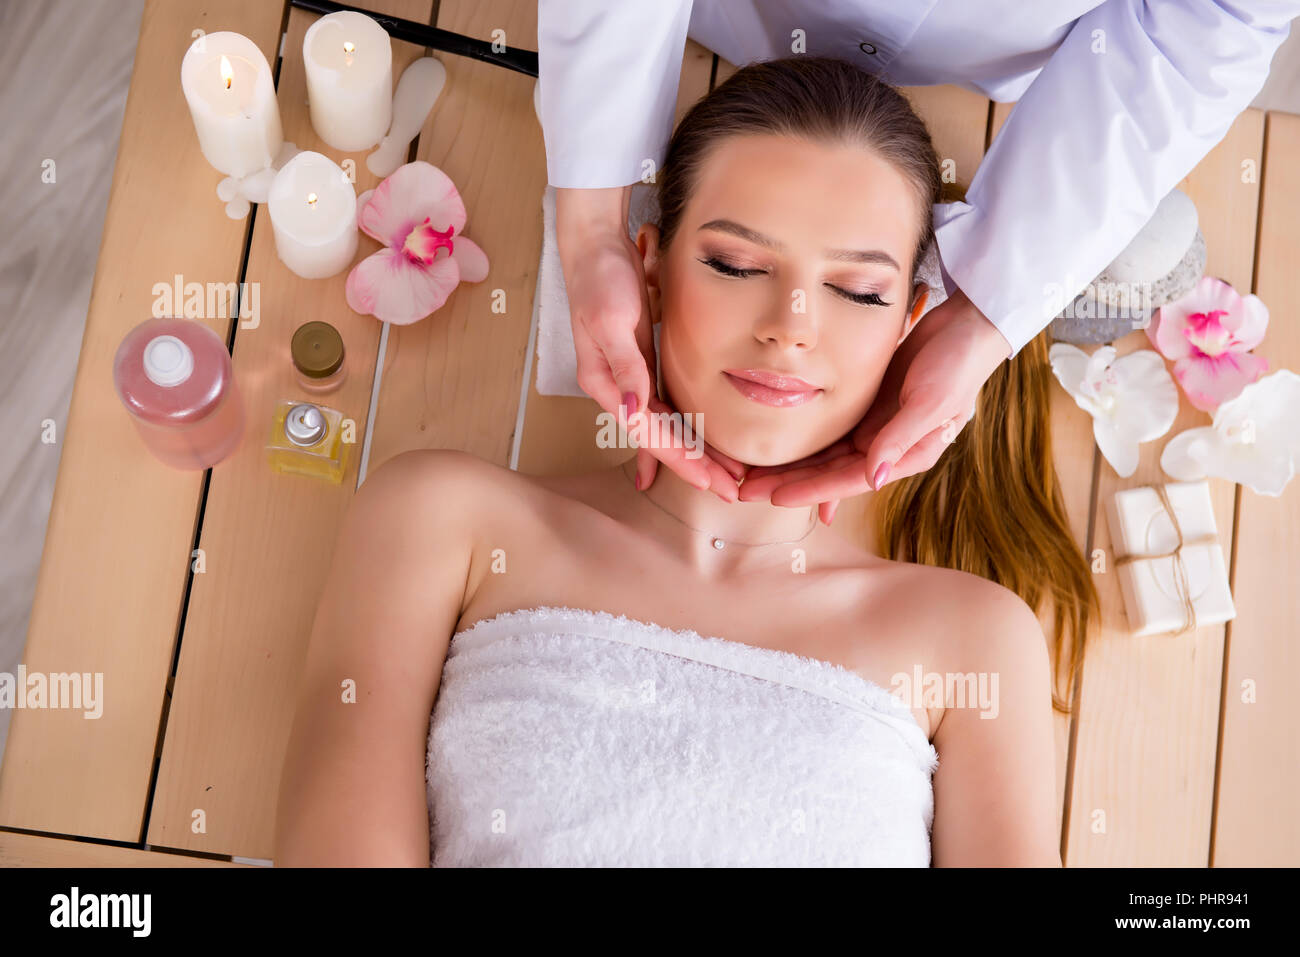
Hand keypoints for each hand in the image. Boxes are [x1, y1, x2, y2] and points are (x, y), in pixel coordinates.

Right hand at [555, 187, 743, 499]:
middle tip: (730, 489)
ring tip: (726, 473)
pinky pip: (668, 405)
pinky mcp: (642, 363)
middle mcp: (617, 387)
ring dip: (695, 450)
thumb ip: (625, 367)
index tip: (709, 481)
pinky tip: (700, 445)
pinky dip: (686, 426)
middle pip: (659, 437)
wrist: (594, 245)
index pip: (648, 433)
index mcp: (605, 384)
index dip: (681, 459)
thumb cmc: (599, 279)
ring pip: (667, 425)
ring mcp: (630, 377)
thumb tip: (631, 411)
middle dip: (694, 466)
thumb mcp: (611, 321)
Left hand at [737, 288, 1011, 521]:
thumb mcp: (932, 401)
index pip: (847, 480)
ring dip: (789, 464)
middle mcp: (886, 448)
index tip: (773, 497)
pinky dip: (803, 439)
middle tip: (743, 491)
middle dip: (787, 483)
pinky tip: (776, 446)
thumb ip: (900, 439)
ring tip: (748, 472)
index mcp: (906, 456)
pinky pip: (828, 428)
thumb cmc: (958, 364)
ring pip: (823, 453)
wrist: (969, 325)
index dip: (810, 490)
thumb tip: (874, 478)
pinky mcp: (867, 404)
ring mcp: (875, 426)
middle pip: (827, 472)